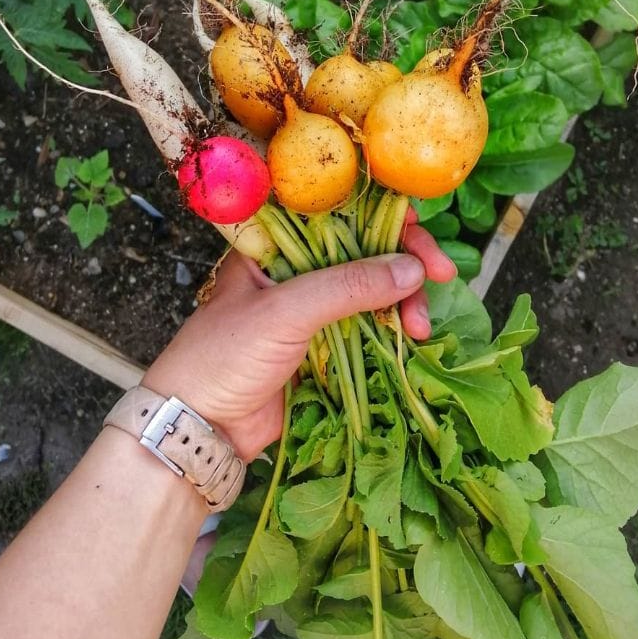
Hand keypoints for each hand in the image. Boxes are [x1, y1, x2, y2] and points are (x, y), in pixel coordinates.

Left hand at [142, 226, 455, 459]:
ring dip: (402, 301)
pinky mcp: (322, 344)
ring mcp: (310, 307)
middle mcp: (296, 268)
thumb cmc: (223, 355)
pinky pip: (367, 326)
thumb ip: (347, 287)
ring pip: (371, 288)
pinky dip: (392, 329)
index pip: (339, 211)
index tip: (420, 232)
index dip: (383, 215)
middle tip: (440, 275)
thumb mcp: (284, 312)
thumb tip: (411, 269)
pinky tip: (411, 337)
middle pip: (364, 248)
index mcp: (276, 244)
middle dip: (404, 259)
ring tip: (420, 327)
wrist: (197, 427)